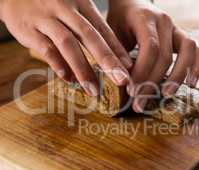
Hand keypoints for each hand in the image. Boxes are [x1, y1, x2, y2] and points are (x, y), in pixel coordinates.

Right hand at [0, 0, 131, 95]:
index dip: (117, 49)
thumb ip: (88, 28)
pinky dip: (58, 65)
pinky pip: (45, 48)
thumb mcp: (72, 8)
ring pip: (68, 44)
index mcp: (81, 3)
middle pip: (90, 36)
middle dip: (108, 60)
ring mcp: (46, 18)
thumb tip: (111, 56)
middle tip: (121, 80)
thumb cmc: (49, 4)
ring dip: (83, 69)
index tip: (128, 67)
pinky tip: (69, 79)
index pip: (103, 29)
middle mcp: (65, 9)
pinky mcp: (28, 28)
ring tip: (94, 90)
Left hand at [108, 0, 198, 111]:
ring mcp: (176, 28)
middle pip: (166, 55)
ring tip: (166, 95)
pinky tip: (191, 84)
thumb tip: (121, 81)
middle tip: (140, 103)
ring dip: (178, 76)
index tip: (132, 91)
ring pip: (188, 51)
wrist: (131, 4)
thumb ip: (118, 55)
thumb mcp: (112, 34)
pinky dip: (196, 67)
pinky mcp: (182, 36)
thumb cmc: (120, 22)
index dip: (143, 72)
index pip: (150, 48)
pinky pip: (196, 51)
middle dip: (153, 82)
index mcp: (145, 18)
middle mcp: (164, 21)